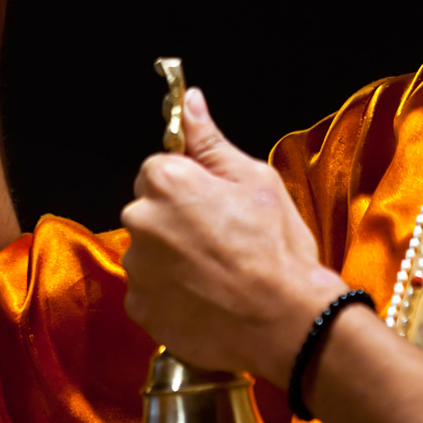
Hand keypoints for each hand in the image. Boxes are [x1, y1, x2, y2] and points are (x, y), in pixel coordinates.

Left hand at [120, 90, 347, 384]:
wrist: (284, 321)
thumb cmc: (275, 245)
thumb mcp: (253, 179)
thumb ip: (210, 141)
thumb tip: (189, 101)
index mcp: (166, 182)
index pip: (158, 168)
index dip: (189, 184)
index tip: (215, 203)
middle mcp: (140, 220)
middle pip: (149, 209)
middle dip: (176, 219)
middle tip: (221, 238)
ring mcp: (137, 268)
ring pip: (148, 250)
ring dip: (171, 256)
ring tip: (216, 272)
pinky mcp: (140, 308)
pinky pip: (149, 289)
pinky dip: (169, 293)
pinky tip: (204, 298)